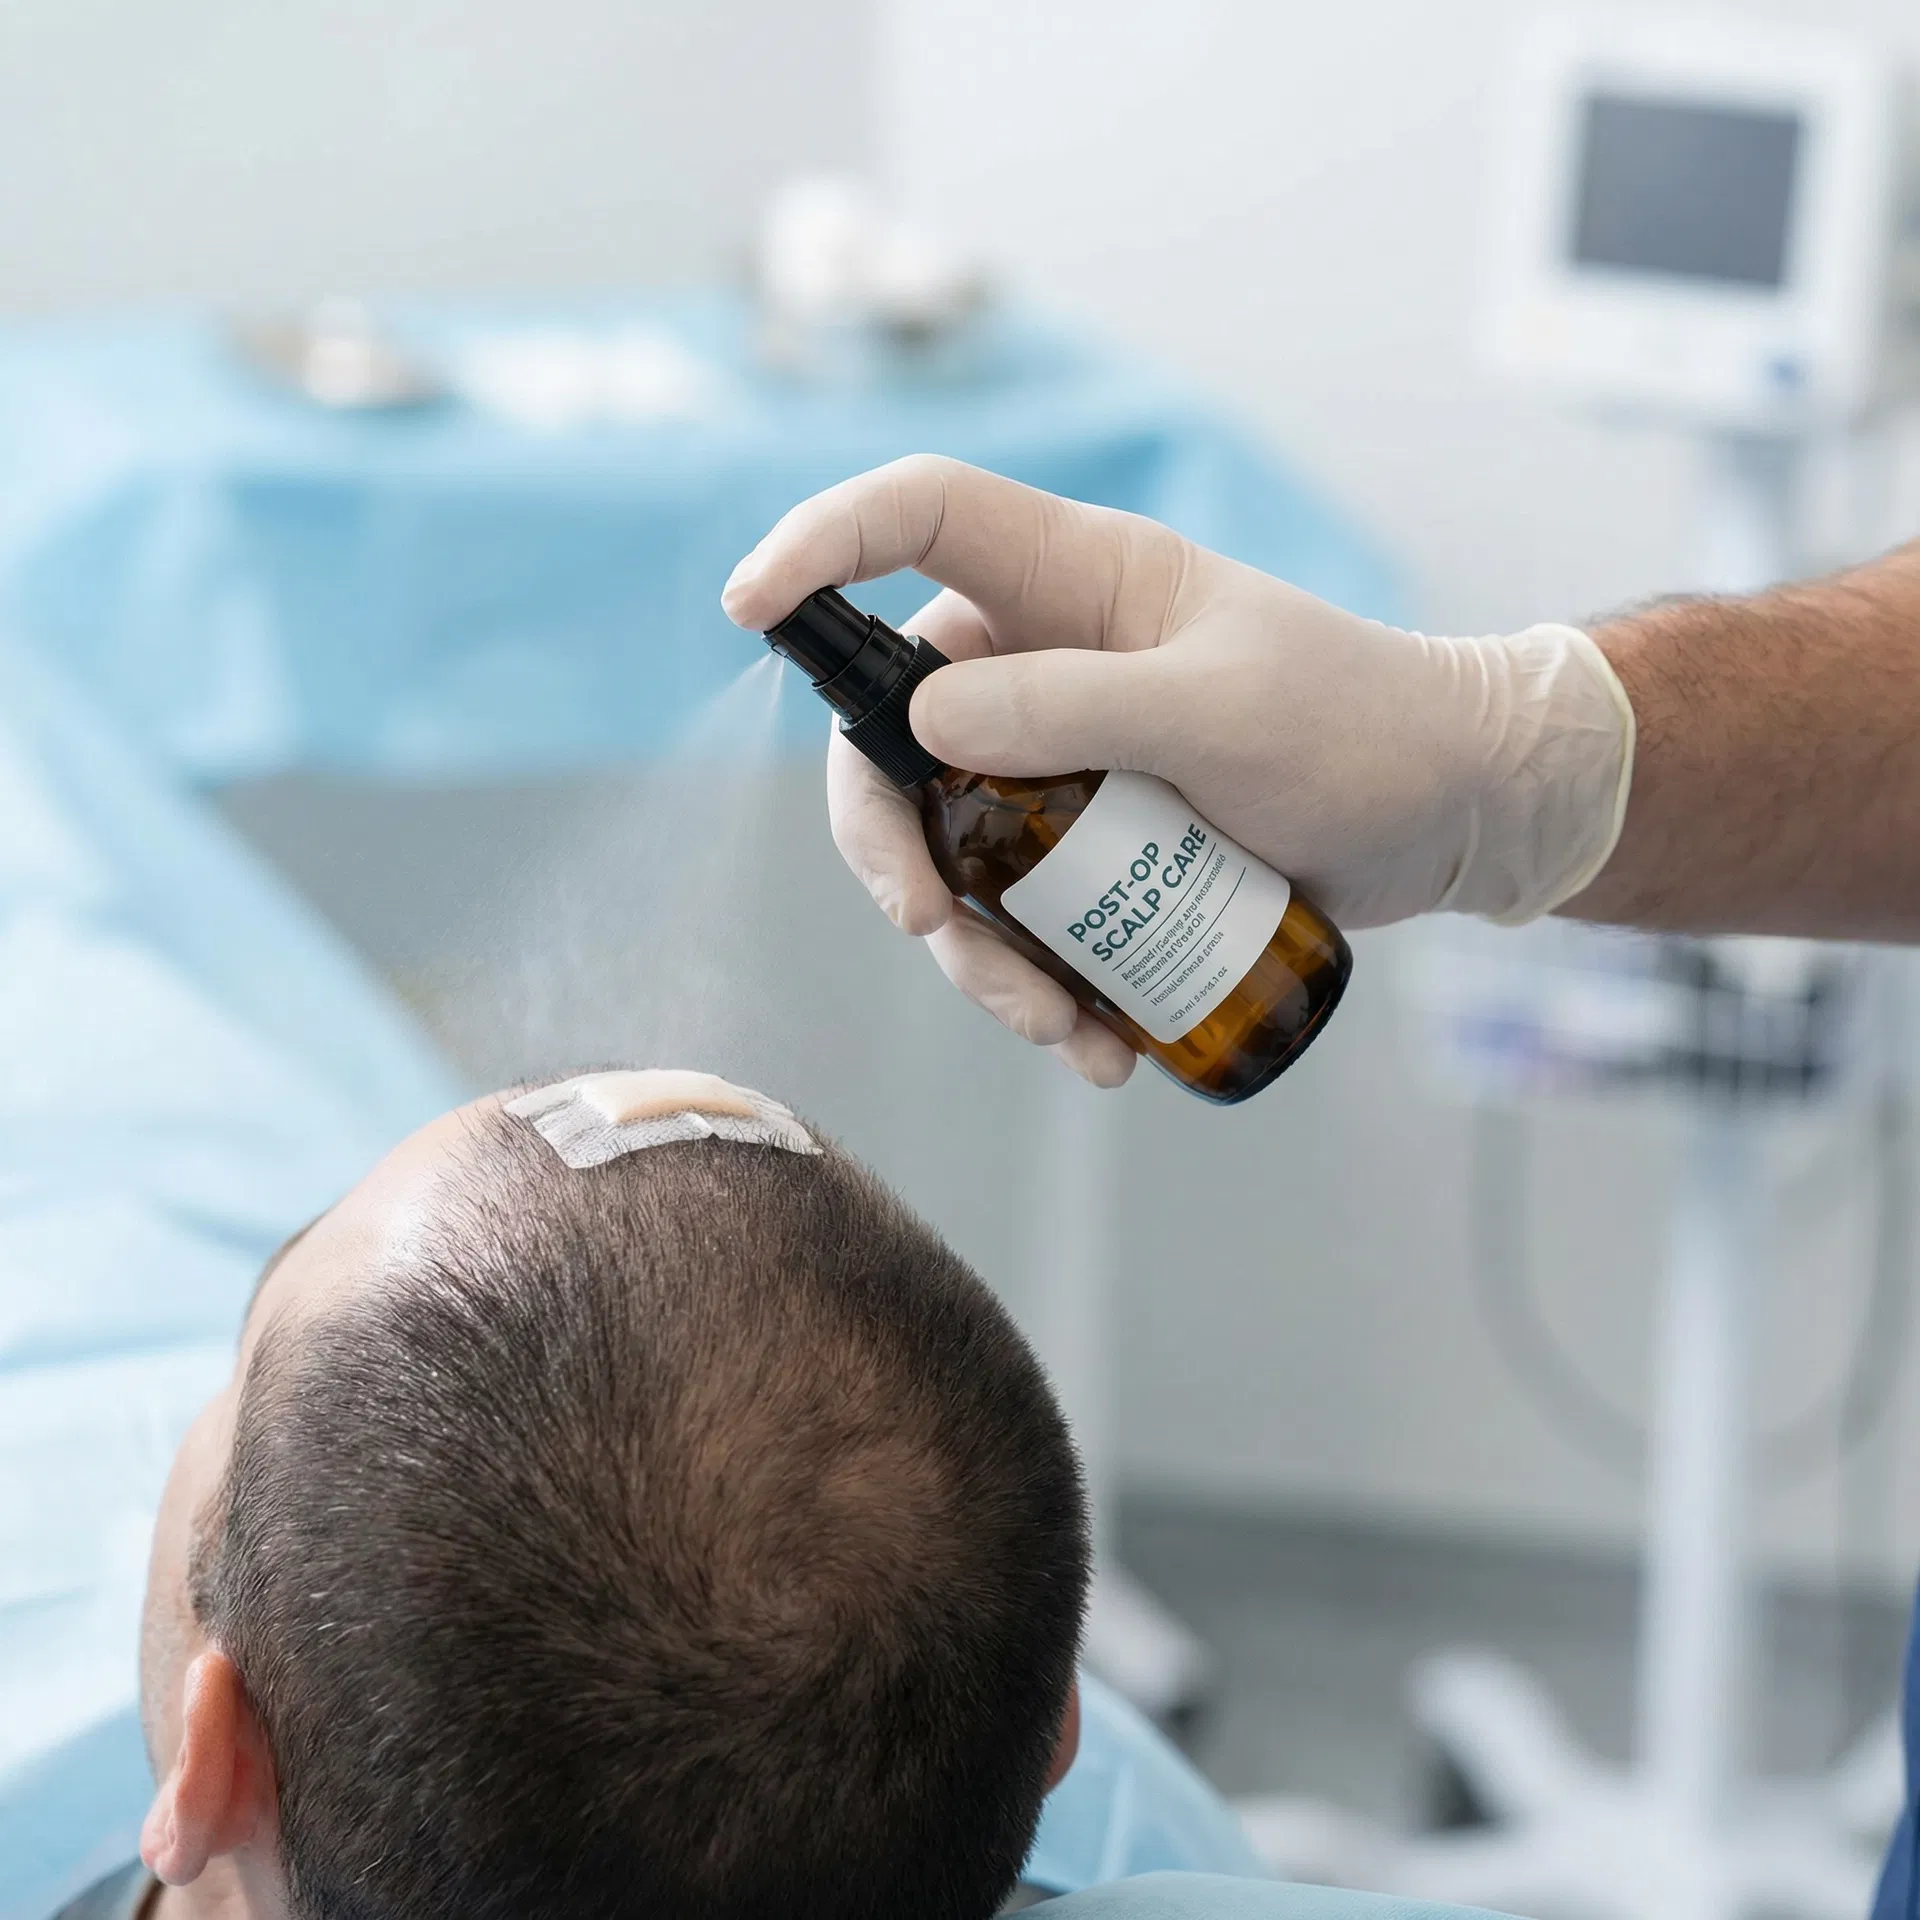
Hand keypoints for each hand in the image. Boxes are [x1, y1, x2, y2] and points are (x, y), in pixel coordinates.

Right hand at [724, 456, 1633, 1087]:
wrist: (1454, 813)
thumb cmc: (1362, 727)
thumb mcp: (1223, 713)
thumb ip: (1077, 708)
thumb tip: (927, 728)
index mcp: (1073, 579)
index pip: (915, 517)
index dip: (821, 545)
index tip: (748, 610)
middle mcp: (1044, 659)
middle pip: (892, 735)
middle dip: (896, 848)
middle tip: (938, 932)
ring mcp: (1061, 756)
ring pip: (949, 847)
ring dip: (978, 953)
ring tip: (1062, 1030)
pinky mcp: (1088, 842)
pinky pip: (1016, 911)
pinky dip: (1036, 983)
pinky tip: (1099, 1045)